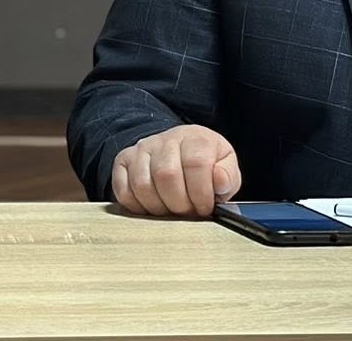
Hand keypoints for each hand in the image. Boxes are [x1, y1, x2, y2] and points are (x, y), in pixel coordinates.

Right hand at [110, 124, 240, 216]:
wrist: (179, 149)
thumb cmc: (205, 162)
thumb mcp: (225, 165)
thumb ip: (228, 176)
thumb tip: (220, 182)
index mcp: (195, 138)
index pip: (196, 163)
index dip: (201, 193)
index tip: (205, 208)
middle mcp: (165, 139)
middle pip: (166, 175)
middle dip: (180, 204)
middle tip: (188, 212)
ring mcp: (142, 149)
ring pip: (142, 185)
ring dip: (159, 208)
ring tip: (171, 211)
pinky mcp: (123, 161)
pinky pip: (123, 190)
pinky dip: (137, 207)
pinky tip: (153, 207)